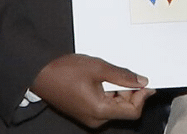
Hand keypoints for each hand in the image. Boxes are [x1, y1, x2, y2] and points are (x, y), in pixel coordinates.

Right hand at [31, 53, 153, 127]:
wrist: (40, 73)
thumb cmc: (66, 70)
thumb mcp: (98, 68)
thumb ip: (123, 76)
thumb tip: (142, 81)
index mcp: (100, 111)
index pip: (132, 111)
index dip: (142, 97)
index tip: (146, 82)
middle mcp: (96, 119)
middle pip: (124, 109)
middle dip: (130, 92)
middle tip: (126, 73)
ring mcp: (89, 117)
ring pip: (115, 106)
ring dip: (119, 91)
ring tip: (109, 73)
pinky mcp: (85, 112)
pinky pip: (104, 105)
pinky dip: (109, 93)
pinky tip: (103, 79)